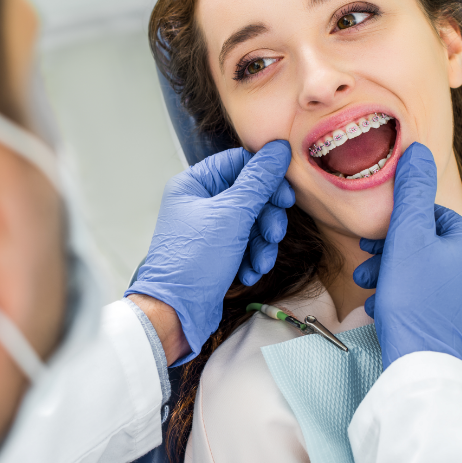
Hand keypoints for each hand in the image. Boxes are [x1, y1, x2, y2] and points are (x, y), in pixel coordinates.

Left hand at [126, 140, 294, 362]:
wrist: (175, 313)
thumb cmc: (194, 261)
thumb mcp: (232, 215)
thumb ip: (259, 181)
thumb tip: (278, 149)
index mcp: (193, 184)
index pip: (238, 163)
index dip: (266, 177)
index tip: (286, 196)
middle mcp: (199, 202)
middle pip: (249, 194)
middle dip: (267, 217)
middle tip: (274, 233)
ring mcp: (208, 229)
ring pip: (251, 222)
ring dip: (262, 242)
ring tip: (261, 261)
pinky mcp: (216, 252)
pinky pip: (245, 244)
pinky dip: (252, 257)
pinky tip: (249, 272)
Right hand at [353, 143, 461, 370]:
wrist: (425, 364)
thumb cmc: (413, 299)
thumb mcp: (406, 237)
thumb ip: (411, 191)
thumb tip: (417, 150)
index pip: (429, 216)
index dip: (395, 225)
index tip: (371, 239)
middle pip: (426, 247)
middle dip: (390, 253)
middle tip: (365, 263)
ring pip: (425, 275)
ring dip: (393, 276)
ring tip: (368, 288)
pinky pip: (430, 301)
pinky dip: (405, 300)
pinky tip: (383, 308)